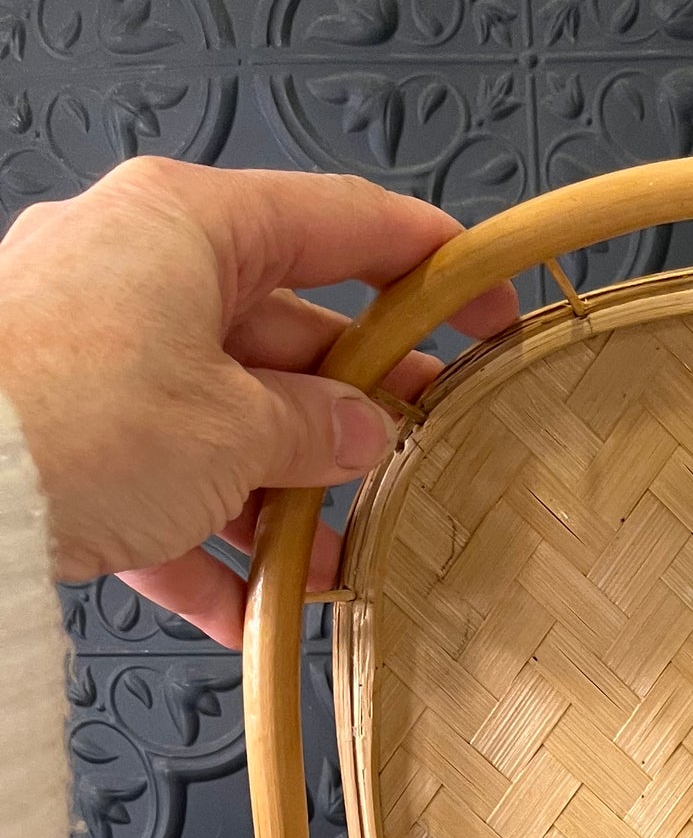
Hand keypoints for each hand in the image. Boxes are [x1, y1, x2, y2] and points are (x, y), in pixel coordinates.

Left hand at [0, 156, 517, 646]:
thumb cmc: (70, 413)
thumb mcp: (236, 427)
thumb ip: (315, 431)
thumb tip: (359, 434)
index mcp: (188, 226)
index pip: (341, 225)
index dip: (432, 265)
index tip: (486, 302)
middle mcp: (136, 272)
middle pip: (285, 338)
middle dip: (355, 413)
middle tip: (425, 449)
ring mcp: (92, 352)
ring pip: (223, 424)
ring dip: (286, 501)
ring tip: (338, 559)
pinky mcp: (61, 432)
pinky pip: (156, 490)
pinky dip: (206, 551)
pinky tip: (252, 613)